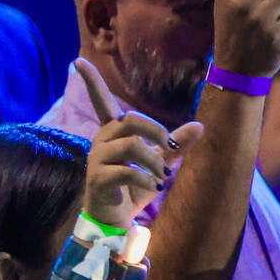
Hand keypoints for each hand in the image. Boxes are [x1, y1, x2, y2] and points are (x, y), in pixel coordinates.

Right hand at [77, 59, 203, 228]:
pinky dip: (146, 180)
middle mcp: (102, 141)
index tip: (78, 61)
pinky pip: (124, 171)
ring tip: (162, 177)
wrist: (116, 219)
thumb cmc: (134, 187)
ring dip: (154, 161)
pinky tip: (154, 188)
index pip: (101, 102)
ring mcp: (96, 159)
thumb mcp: (159, 163)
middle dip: (156, 131)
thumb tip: (200, 125)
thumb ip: (176, 145)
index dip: (91, 81)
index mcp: (114, 132)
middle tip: (170, 149)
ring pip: (130, 146)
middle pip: (130, 119)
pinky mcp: (97, 179)